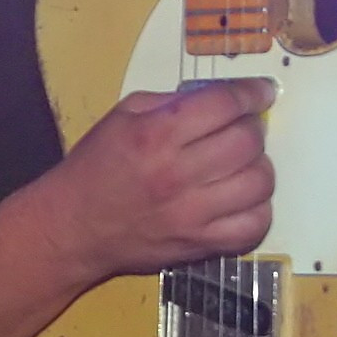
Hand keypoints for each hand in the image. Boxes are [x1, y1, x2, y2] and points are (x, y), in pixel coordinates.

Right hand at [41, 79, 274, 278]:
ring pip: (259, 183)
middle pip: (247, 141)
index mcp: (156, 135)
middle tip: (241, 129)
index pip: (224, 105)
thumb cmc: (94, 168)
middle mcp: (177, 173)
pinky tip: (242, 199)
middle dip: (253, 128)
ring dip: (258, 167)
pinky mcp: (200, 245)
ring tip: (242, 165)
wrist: (72, 229)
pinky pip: (253, 226)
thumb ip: (170, 103)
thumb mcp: (121, 117)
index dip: (252, 93)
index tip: (263, 92)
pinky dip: (257, 209)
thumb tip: (218, 100)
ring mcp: (192, 214)